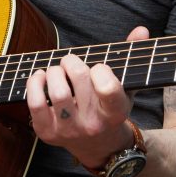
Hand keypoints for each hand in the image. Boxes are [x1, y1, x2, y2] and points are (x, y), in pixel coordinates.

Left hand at [25, 25, 149, 168]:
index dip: (101, 69)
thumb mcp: (126, 87)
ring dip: (54, 71)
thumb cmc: (109, 108)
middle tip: (70, 62)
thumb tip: (141, 29)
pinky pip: (35, 104)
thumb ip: (132, 56)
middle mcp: (93, 124)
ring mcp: (69, 130)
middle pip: (79, 78)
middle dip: (71, 61)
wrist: (99, 146)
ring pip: (57, 91)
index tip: (98, 67)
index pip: (109, 87)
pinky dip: (34, 84)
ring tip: (57, 72)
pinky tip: (40, 78)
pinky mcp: (48, 133)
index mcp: (115, 112)